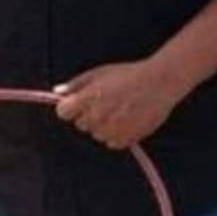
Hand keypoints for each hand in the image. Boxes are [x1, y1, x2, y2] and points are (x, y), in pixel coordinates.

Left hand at [53, 59, 189, 149]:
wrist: (159, 83)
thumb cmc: (128, 75)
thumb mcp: (99, 72)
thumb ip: (76, 84)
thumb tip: (57, 91)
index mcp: (87, 98)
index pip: (63, 112)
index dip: (70, 107)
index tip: (78, 103)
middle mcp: (96, 116)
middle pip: (80, 124)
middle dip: (88, 115)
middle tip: (106, 103)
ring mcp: (110, 130)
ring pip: (96, 134)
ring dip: (103, 126)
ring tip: (119, 110)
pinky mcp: (125, 139)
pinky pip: (112, 142)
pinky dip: (117, 135)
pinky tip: (127, 120)